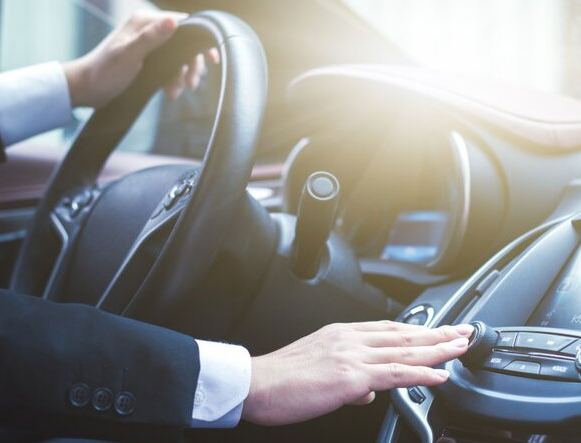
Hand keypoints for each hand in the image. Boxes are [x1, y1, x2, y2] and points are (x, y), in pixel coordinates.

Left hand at [62, 10, 218, 107]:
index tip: (210, 59)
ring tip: (176, 92)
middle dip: (190, 65)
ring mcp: (149, 44)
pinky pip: (170, 66)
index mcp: (144, 22)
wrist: (87, 90)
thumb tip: (174, 22)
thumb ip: (151, 38)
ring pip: (178, 57)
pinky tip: (170, 91)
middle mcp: (148, 29)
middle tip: (190, 85)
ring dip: (182, 75)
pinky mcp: (148, 59)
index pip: (182, 23)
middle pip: (183, 43)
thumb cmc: (103, 73)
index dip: (198, 40)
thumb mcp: (128, 55)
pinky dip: (173, 79)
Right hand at [242, 320, 472, 425]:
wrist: (255, 384)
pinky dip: (421, 372)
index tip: (439, 331)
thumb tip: (367, 391)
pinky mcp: (350, 376)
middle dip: (438, 334)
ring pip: (405, 350)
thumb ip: (347, 379)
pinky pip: (395, 373)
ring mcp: (352, 356)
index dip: (418, 330)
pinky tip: (440, 373)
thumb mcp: (317, 371)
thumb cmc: (279, 379)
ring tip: (462, 347)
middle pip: (404, 334)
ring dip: (438, 349)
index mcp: (341, 334)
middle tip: (465, 332)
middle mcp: (350, 339)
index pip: (389, 329)